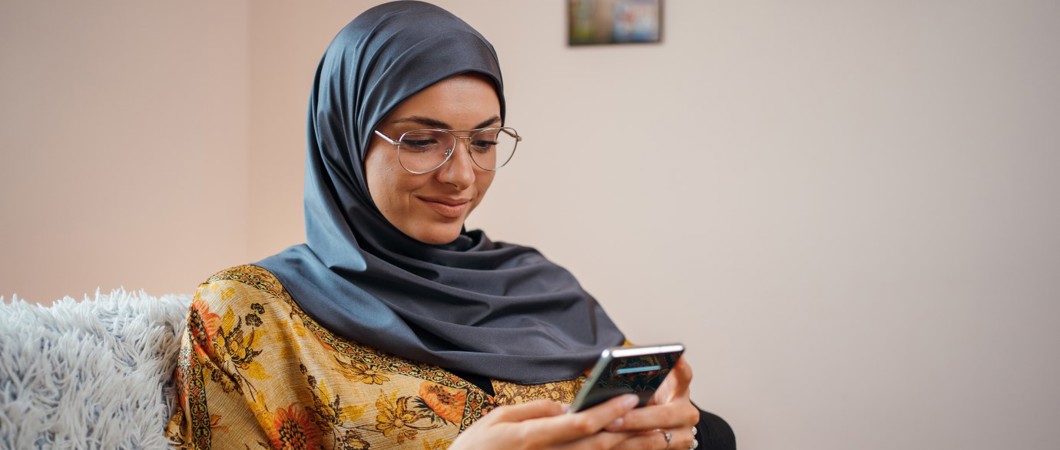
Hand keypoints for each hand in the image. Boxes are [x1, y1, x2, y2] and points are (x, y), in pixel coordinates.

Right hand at [449, 394, 639, 449]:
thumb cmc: (476, 447)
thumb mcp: (498, 418)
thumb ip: (535, 410)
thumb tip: (565, 407)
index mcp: (532, 437)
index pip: (579, 424)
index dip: (607, 412)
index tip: (629, 399)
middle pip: (597, 445)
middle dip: (630, 432)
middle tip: (659, 419)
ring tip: (657, 438)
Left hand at [605, 357, 699, 448]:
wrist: (666, 429)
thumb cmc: (650, 403)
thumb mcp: (648, 389)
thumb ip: (637, 382)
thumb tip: (605, 375)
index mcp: (679, 391)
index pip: (684, 376)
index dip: (680, 368)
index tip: (676, 357)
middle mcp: (686, 412)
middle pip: (664, 415)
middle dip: (636, 418)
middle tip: (613, 418)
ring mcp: (683, 434)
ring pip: (656, 440)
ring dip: (629, 437)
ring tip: (607, 431)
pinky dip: (628, 447)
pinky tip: (612, 445)